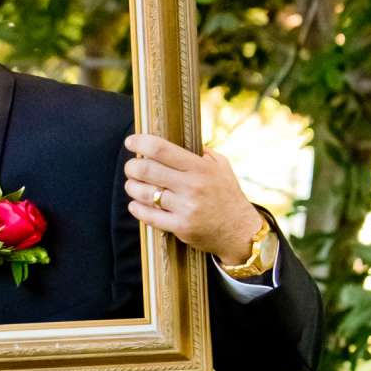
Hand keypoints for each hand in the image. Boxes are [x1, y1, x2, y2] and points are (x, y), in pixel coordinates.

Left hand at [123, 134, 263, 267]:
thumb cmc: (227, 195)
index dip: (141, 142)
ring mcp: (186, 208)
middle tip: (131, 166)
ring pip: (145, 194)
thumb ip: (201, 153)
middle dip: (132, 166)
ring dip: (132, 187)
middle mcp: (192, 186)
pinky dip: (137, 208)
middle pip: (147, 170)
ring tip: (132, 184)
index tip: (131, 141)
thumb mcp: (222, 167)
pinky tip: (135, 204)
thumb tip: (177, 140)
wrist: (239, 231)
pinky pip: (149, 216)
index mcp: (200, 167)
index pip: (161, 149)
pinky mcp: (181, 227)